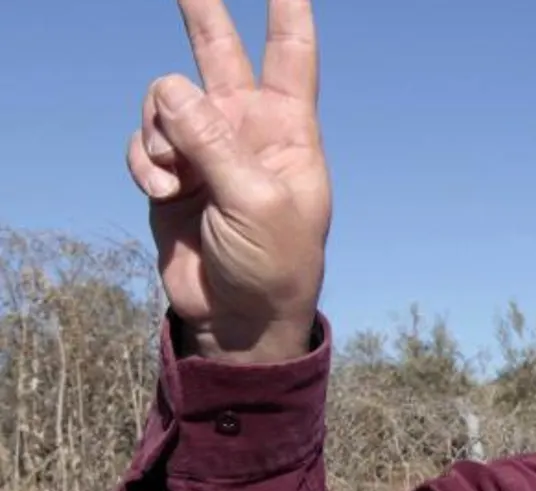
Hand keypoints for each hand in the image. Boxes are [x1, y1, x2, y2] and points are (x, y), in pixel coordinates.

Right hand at [128, 0, 329, 362]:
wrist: (238, 314)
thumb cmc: (272, 263)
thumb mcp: (256, 203)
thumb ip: (214, 143)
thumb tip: (170, 89)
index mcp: (288, 129)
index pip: (291, 55)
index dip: (287, 10)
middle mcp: (246, 127)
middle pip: (220, 51)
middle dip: (201, 11)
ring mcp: (206, 146)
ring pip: (164, 99)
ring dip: (161, 134)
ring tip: (180, 179)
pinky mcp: (170, 169)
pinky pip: (143, 138)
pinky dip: (145, 162)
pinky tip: (164, 192)